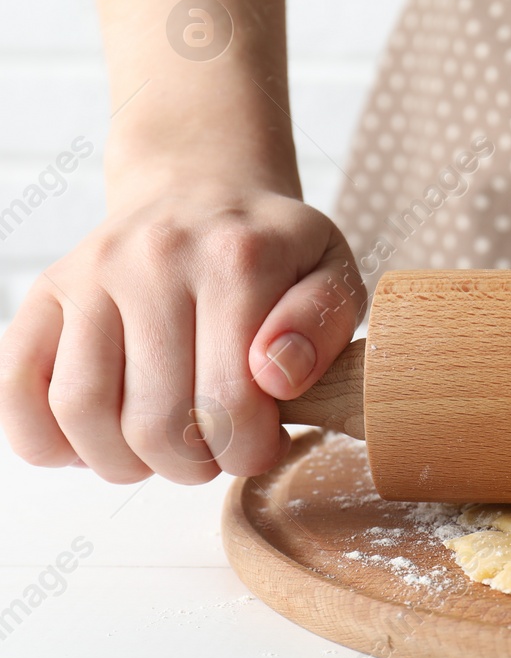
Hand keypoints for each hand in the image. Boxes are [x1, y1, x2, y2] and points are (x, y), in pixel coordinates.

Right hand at [0, 180, 365, 483]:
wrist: (204, 192)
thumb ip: (321, 324)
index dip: (249, 450)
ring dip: (125, 462)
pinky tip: (97, 441)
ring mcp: (91, 274)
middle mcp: (155, 259)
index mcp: (237, 258)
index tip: (262, 445)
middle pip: (156, 421)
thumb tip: (277, 375)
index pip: (233, 401)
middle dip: (193, 465)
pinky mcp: (45, 293)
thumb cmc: (274, 251)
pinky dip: (48, 440)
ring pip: (82, 412)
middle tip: (215, 452)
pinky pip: (17, 388)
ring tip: (163, 451)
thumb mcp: (332, 272)